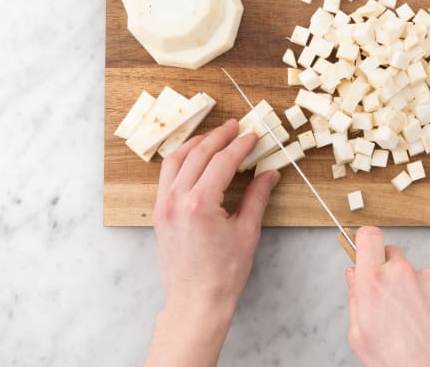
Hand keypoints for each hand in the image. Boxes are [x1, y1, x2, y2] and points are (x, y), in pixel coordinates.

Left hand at [145, 119, 280, 366]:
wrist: (195, 302)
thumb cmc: (223, 274)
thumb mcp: (247, 232)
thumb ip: (257, 197)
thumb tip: (270, 174)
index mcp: (200, 204)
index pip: (223, 161)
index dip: (241, 145)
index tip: (253, 135)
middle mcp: (177, 200)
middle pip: (198, 154)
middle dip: (219, 137)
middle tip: (235, 127)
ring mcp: (164, 206)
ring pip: (176, 160)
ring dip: (196, 143)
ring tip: (213, 135)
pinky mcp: (159, 213)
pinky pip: (166, 176)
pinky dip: (180, 159)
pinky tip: (193, 156)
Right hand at [345, 227, 429, 366]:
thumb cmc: (399, 360)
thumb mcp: (359, 335)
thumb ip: (355, 298)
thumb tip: (354, 277)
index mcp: (374, 282)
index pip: (368, 237)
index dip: (365, 239)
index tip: (364, 245)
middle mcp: (401, 273)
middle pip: (391, 252)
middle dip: (387, 268)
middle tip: (388, 294)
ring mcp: (427, 277)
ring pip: (413, 271)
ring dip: (411, 286)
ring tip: (412, 317)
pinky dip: (429, 297)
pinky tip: (427, 319)